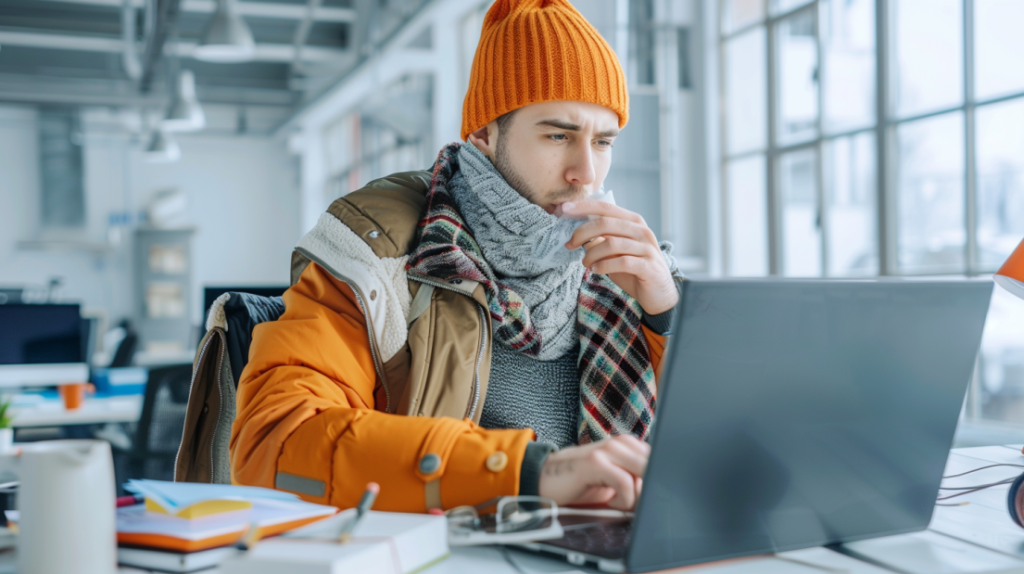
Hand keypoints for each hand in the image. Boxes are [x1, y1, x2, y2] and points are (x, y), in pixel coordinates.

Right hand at [538, 435, 649, 510]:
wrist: (547, 481)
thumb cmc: (581, 484)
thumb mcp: (614, 480)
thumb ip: (636, 479)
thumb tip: (659, 492)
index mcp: (627, 445)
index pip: (659, 460)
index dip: (659, 482)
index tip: (652, 498)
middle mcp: (619, 443)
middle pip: (654, 466)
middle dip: (650, 490)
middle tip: (636, 506)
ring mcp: (607, 450)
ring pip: (643, 473)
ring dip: (636, 497)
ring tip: (620, 503)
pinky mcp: (595, 462)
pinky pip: (625, 482)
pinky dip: (623, 499)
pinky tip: (611, 502)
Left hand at [562, 200, 677, 314]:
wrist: (658, 294)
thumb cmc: (633, 270)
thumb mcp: (614, 252)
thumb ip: (600, 240)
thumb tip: (575, 233)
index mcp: (633, 222)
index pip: (606, 208)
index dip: (583, 207)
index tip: (563, 210)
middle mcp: (642, 231)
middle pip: (605, 223)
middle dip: (582, 232)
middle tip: (569, 244)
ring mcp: (647, 248)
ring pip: (611, 243)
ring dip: (592, 254)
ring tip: (585, 263)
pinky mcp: (649, 266)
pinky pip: (622, 262)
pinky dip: (604, 266)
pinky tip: (597, 270)